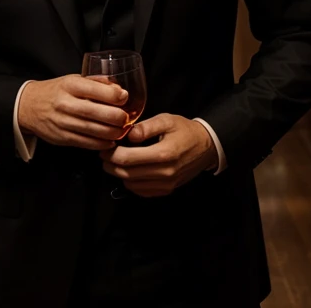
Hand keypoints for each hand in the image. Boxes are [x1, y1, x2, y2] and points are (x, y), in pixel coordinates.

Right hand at [17, 75, 128, 149]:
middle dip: (115, 116)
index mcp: (69, 85)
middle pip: (95, 112)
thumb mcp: (72, 79)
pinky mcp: (62, 137)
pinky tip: (110, 141)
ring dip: (112, 132)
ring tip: (122, 130)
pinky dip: (101, 143)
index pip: (94, 89)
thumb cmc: (55, 91)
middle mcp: (65, 103)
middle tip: (126, 118)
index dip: (113, 94)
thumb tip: (118, 88)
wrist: (28, 106)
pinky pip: (86, 143)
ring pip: (92, 130)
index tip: (124, 96)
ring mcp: (63, 122)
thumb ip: (95, 82)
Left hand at [99, 114, 218, 196]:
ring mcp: (166, 184)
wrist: (206, 146)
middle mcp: (165, 173)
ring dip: (119, 173)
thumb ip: (146, 126)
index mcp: (164, 153)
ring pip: (131, 184)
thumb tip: (129, 135)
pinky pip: (141, 191)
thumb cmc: (185, 130)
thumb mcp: (166, 120)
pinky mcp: (166, 190)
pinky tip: (129, 169)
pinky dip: (130, 181)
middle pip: (126, 173)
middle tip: (104, 154)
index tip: (105, 146)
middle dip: (110, 164)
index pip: (127, 159)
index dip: (111, 154)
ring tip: (115, 160)